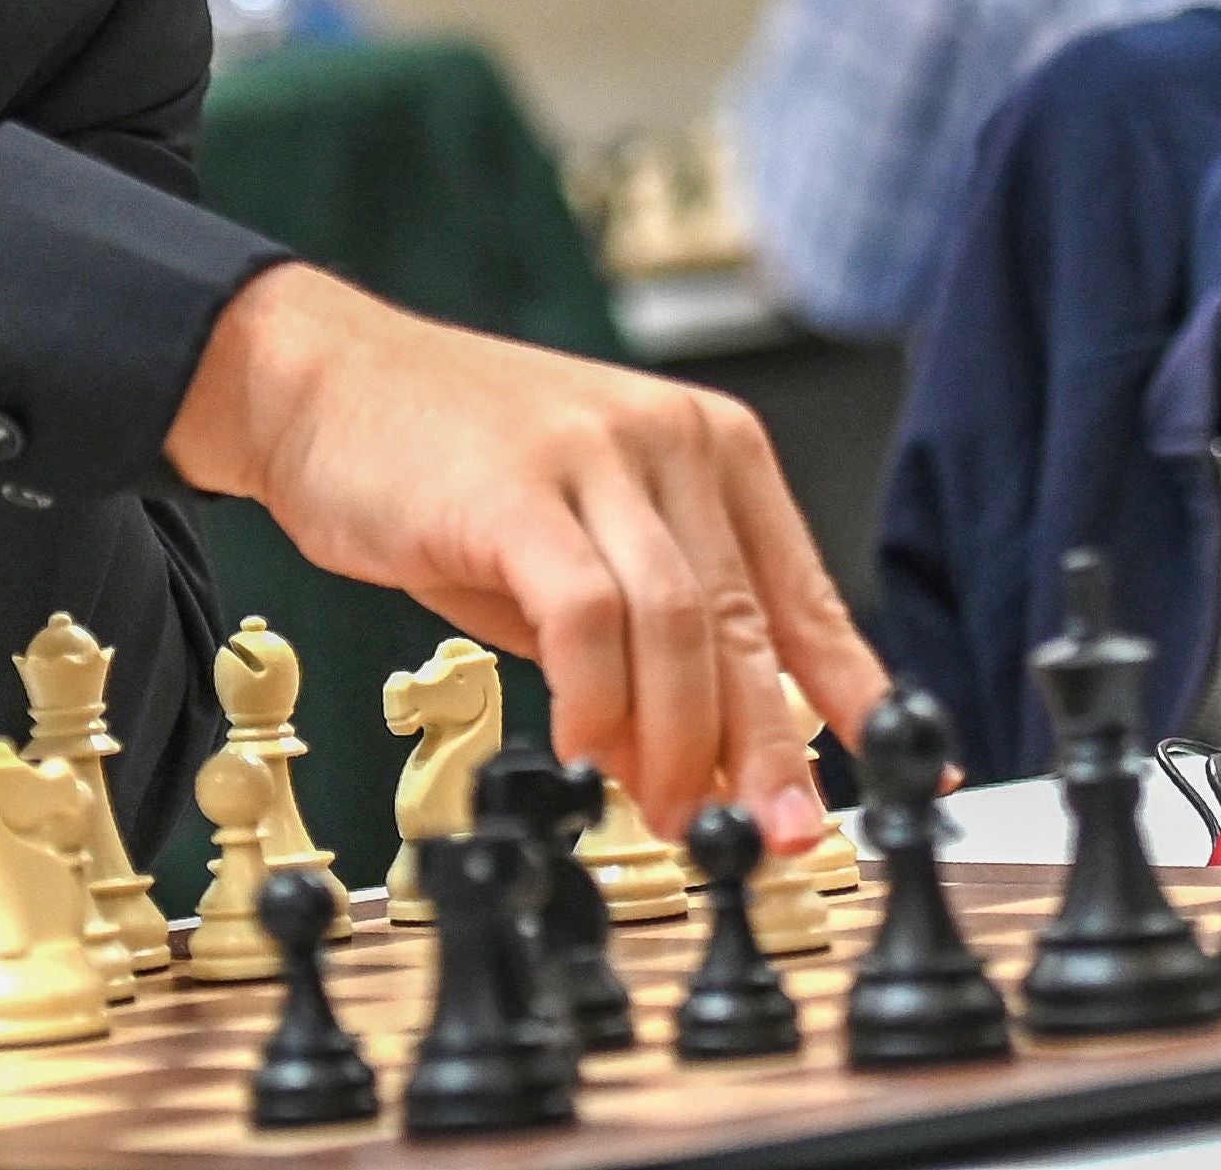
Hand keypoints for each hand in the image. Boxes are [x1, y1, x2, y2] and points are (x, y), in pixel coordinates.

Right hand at [165, 263, 886, 847]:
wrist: (317, 383)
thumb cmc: (442, 469)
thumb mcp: (579, 538)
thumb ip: (645, 631)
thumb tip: (701, 758)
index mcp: (710, 448)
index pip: (804, 594)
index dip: (849, 698)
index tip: (903, 775)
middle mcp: (670, 440)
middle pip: (746, 626)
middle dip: (767, 754)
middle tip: (771, 837)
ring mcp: (596, 454)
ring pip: (682, 626)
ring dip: (680, 741)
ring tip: (665, 809)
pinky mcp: (518, 487)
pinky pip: (587, 614)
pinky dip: (595, 698)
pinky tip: (585, 749)